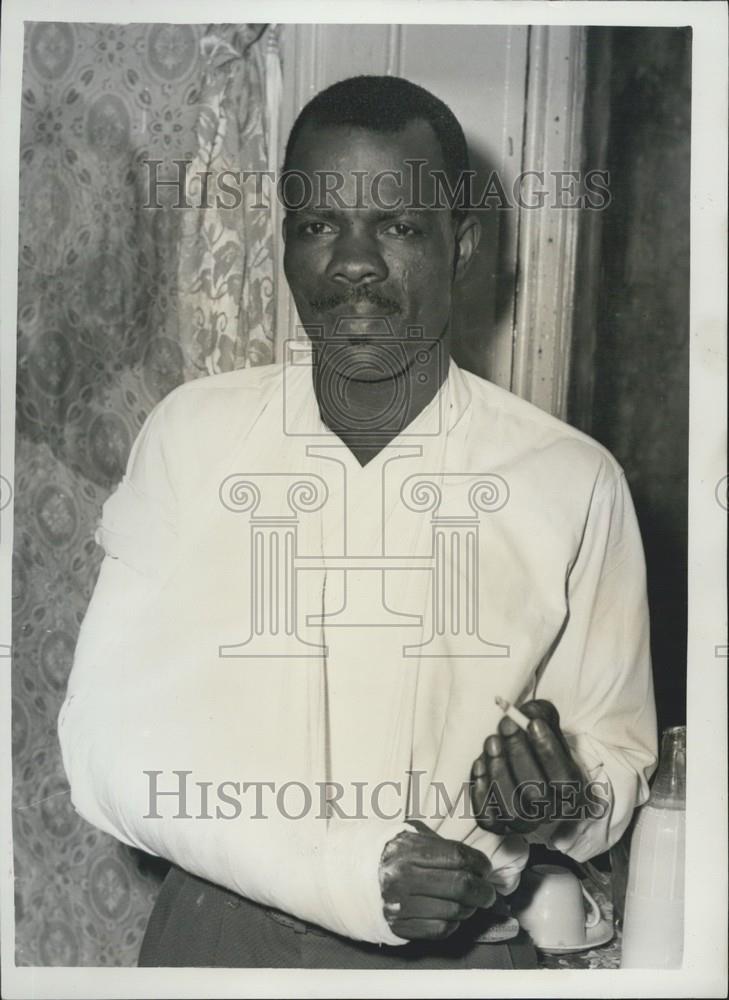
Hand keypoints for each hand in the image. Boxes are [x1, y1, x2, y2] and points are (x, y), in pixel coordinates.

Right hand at [379, 820, 495, 939]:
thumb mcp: (409, 834)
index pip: (458, 857)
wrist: (349, 876)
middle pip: (461, 886)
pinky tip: (452, 914)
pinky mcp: (400, 926)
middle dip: (484, 891)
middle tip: (488, 892)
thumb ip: (439, 843)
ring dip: (470, 908)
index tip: (485, 868)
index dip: (479, 863)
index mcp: (409, 850)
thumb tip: (474, 860)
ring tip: (469, 902)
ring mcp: (402, 904)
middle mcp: (405, 877)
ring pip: (454, 910)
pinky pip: (440, 930)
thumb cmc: (387, 853)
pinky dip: (453, 923)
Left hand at [471, 699, 585, 834]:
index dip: (548, 752)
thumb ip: (540, 715)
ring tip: (492, 742)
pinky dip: (481, 791)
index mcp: (573, 790)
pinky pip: (488, 817)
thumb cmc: (537, 742)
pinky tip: (480, 764)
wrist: (522, 761)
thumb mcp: (545, 722)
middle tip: (506, 725)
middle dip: (519, 755)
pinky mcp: (499, 825)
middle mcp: (551, 812)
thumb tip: (527, 714)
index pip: (565, 780)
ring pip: (512, 809)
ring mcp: (525, 822)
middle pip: (537, 795)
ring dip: (499, 772)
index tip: (533, 724)